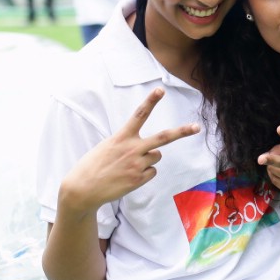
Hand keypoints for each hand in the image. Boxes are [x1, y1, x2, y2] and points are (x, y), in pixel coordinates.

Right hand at [59, 88, 199, 214]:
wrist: (83, 189)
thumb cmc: (94, 165)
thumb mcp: (107, 146)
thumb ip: (128, 143)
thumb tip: (151, 152)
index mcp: (121, 137)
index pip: (139, 114)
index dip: (151, 101)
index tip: (160, 90)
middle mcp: (132, 149)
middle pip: (163, 137)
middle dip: (182, 132)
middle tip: (197, 127)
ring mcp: (137, 165)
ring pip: (156, 156)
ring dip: (148, 159)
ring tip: (129, 165)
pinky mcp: (139, 179)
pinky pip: (152, 172)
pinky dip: (144, 173)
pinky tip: (129, 176)